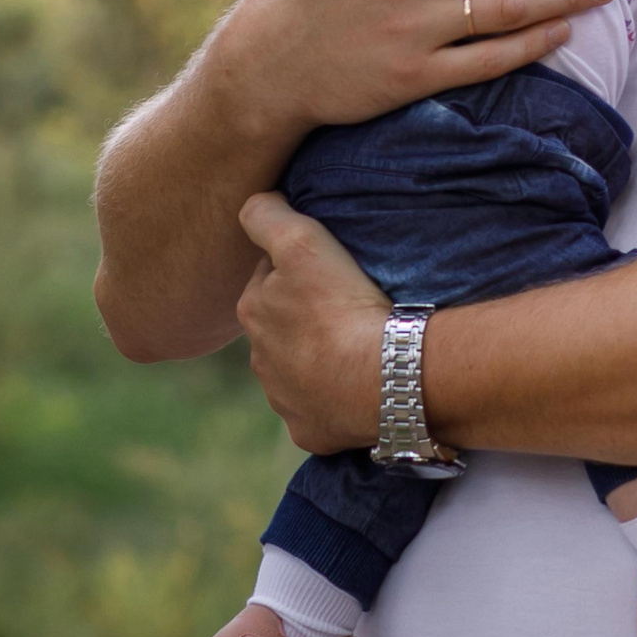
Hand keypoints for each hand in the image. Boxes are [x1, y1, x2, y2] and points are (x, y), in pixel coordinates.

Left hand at [237, 193, 387, 453]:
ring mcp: (284, 400)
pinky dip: (334, 400)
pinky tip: (359, 386)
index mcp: (252, 310)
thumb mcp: (301, 240)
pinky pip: (320, 411)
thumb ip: (265, 214)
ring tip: (358, 345)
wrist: (383, 376)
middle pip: (283, 326)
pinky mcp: (310, 432)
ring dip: (320, 358)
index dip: (299, 269)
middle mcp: (260, 360)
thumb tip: (255, 204)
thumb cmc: (343, 304)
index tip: (330, 269)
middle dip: (306, 317)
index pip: (270, 278)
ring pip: (299, 371)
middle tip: (347, 306)